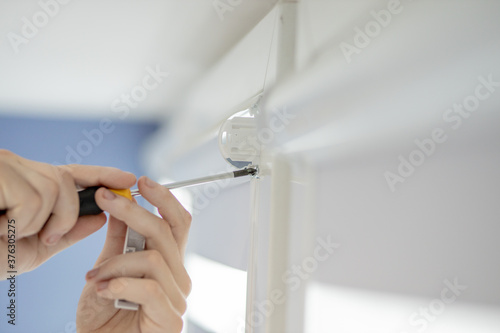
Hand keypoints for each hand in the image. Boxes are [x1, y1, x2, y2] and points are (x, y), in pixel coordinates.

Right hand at [0, 149, 135, 279]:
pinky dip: (20, 222)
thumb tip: (100, 218)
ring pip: (52, 188)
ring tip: (6, 231)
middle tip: (42, 235)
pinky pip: (31, 197)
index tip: (129, 178)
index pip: (75, 173)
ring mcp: (6, 166)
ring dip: (36, 222)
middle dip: (65, 214)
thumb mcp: (32, 247)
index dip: (103, 174)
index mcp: (32, 185)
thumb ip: (66, 233)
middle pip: (66, 181)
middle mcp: (19, 168)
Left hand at [77, 176, 191, 332]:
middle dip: (133, 211)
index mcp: (168, 263)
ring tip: (92, 278)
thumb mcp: (106, 270)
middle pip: (166, 232)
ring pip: (154, 259)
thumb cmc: (104, 316)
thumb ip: (116, 241)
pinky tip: (102, 290)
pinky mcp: (169, 319)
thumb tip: (117, 205)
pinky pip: (149, 287)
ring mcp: (177, 299)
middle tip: (105, 200)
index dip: (164, 199)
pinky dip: (120, 283)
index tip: (141, 182)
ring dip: (115, 263)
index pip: (178, 223)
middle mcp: (178, 278)